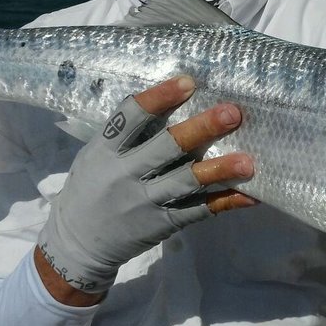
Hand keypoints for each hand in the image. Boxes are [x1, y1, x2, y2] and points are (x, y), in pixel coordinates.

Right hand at [35, 75, 253, 301]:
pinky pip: (196, 211)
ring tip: (248, 162)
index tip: (188, 82)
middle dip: (201, 129)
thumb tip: (166, 102)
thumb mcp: (95, 157)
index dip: (159, 98)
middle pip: (166, 147)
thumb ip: (125, 136)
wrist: (77, 243)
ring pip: (186, 181)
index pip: (131, 118)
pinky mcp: (161, 224)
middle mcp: (124, 174)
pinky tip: (248, 195)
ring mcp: (144, 201)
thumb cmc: (91, 189)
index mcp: (105, 151)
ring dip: (219, 170)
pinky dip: (223, 202)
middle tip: (233, 113)